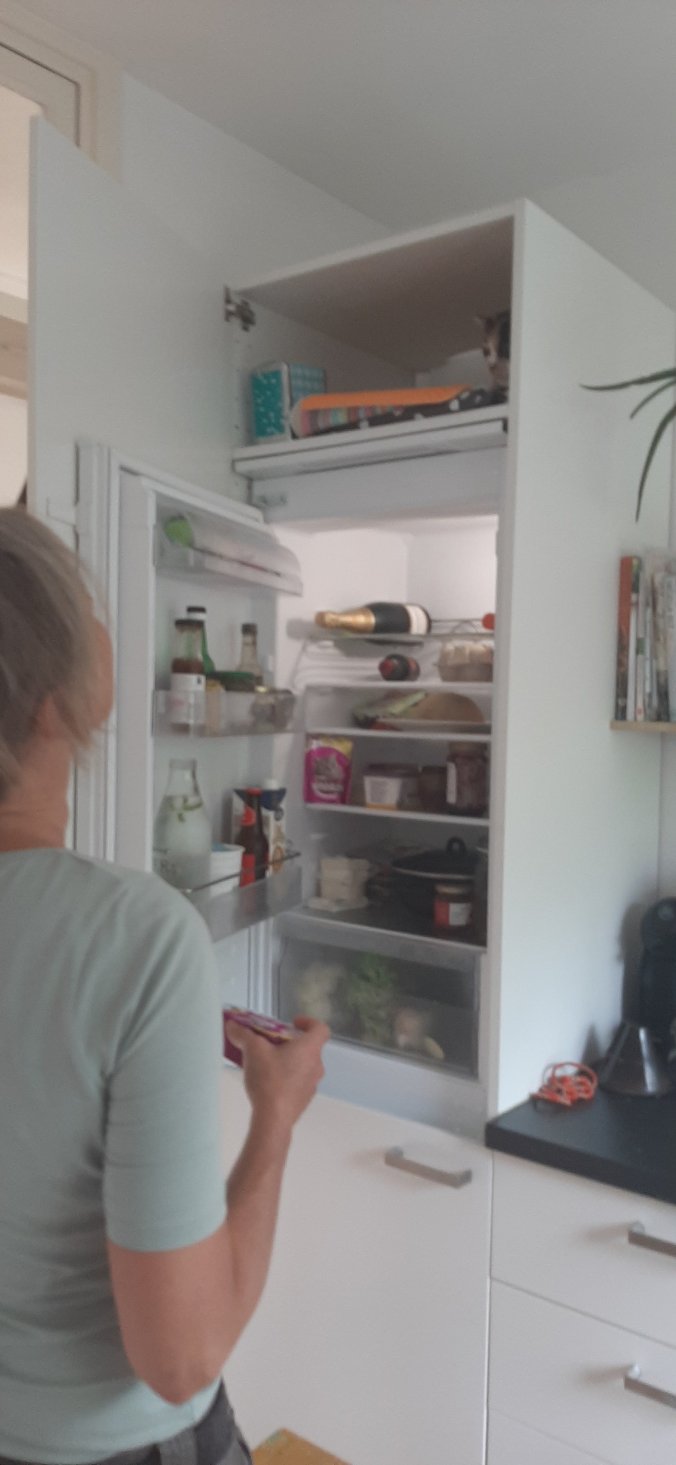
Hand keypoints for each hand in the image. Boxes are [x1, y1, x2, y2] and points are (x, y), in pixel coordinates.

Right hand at [226, 1016, 328, 1134]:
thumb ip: (243, 1034)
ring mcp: (311, 1085)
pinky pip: (297, 1083)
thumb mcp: (253, 1050)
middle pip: (308, 1048)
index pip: (320, 1029)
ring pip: (302, 1066)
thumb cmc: (269, 1080)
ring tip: (265, 1064)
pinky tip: (267, 1083)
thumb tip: (232, 1026)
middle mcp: (316, 1066)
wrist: (273, 1118)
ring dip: (287, 1061)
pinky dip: (286, 1078)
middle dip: (290, 1043)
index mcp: (310, 1049)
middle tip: (271, 1043)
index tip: (293, 1023)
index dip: (308, 1022)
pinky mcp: (303, 1101)